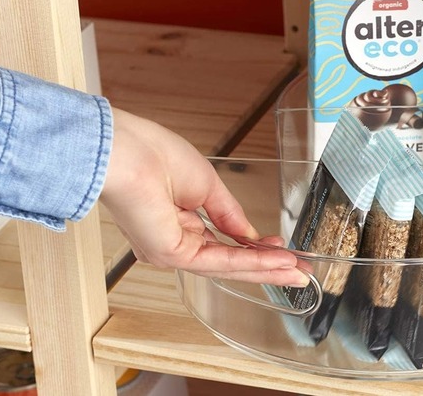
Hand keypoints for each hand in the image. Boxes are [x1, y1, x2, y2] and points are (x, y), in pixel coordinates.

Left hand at [100, 108, 308, 286]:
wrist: (124, 150)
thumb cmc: (151, 154)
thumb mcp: (207, 185)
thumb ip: (230, 215)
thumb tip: (250, 234)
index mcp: (177, 222)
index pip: (223, 243)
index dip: (255, 248)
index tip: (282, 248)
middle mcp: (173, 241)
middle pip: (229, 261)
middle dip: (267, 267)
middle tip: (299, 272)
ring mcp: (171, 251)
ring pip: (227, 266)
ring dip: (265, 268)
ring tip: (296, 271)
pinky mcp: (170, 253)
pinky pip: (219, 261)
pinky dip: (250, 261)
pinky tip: (275, 261)